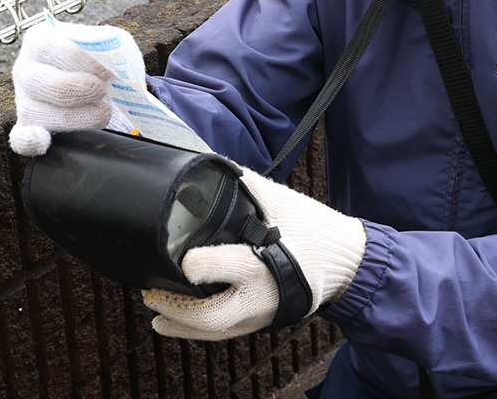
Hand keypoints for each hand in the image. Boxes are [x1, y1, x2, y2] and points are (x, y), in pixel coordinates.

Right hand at [8, 22, 132, 155]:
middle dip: (76, 89)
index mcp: (40, 41)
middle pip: (40, 82)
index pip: (49, 47)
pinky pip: (19, 137)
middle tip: (101, 91)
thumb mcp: (108, 41)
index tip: (105, 70)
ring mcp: (24, 99)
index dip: (79, 60)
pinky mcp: (28, 125)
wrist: (97, 79)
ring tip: (103, 111)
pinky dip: (29, 141)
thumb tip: (112, 56)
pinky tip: (42, 141)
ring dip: (75, 117)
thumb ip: (111, 43)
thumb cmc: (100, 58)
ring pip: (36, 112)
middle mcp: (26, 69)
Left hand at [143, 168, 365, 340]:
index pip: (216, 268)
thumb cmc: (313, 229)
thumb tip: (220, 165)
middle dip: (176, 310)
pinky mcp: (265, 321)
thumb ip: (249, 185)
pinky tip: (182, 321)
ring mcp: (263, 313)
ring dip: (182, 327)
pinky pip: (228, 332)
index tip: (180, 256)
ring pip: (216, 332)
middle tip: (150, 295)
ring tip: (157, 316)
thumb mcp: (283, 201)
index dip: (193, 264)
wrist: (345, 262)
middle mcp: (260, 295)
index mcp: (262, 262)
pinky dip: (201, 329)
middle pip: (210, 317)